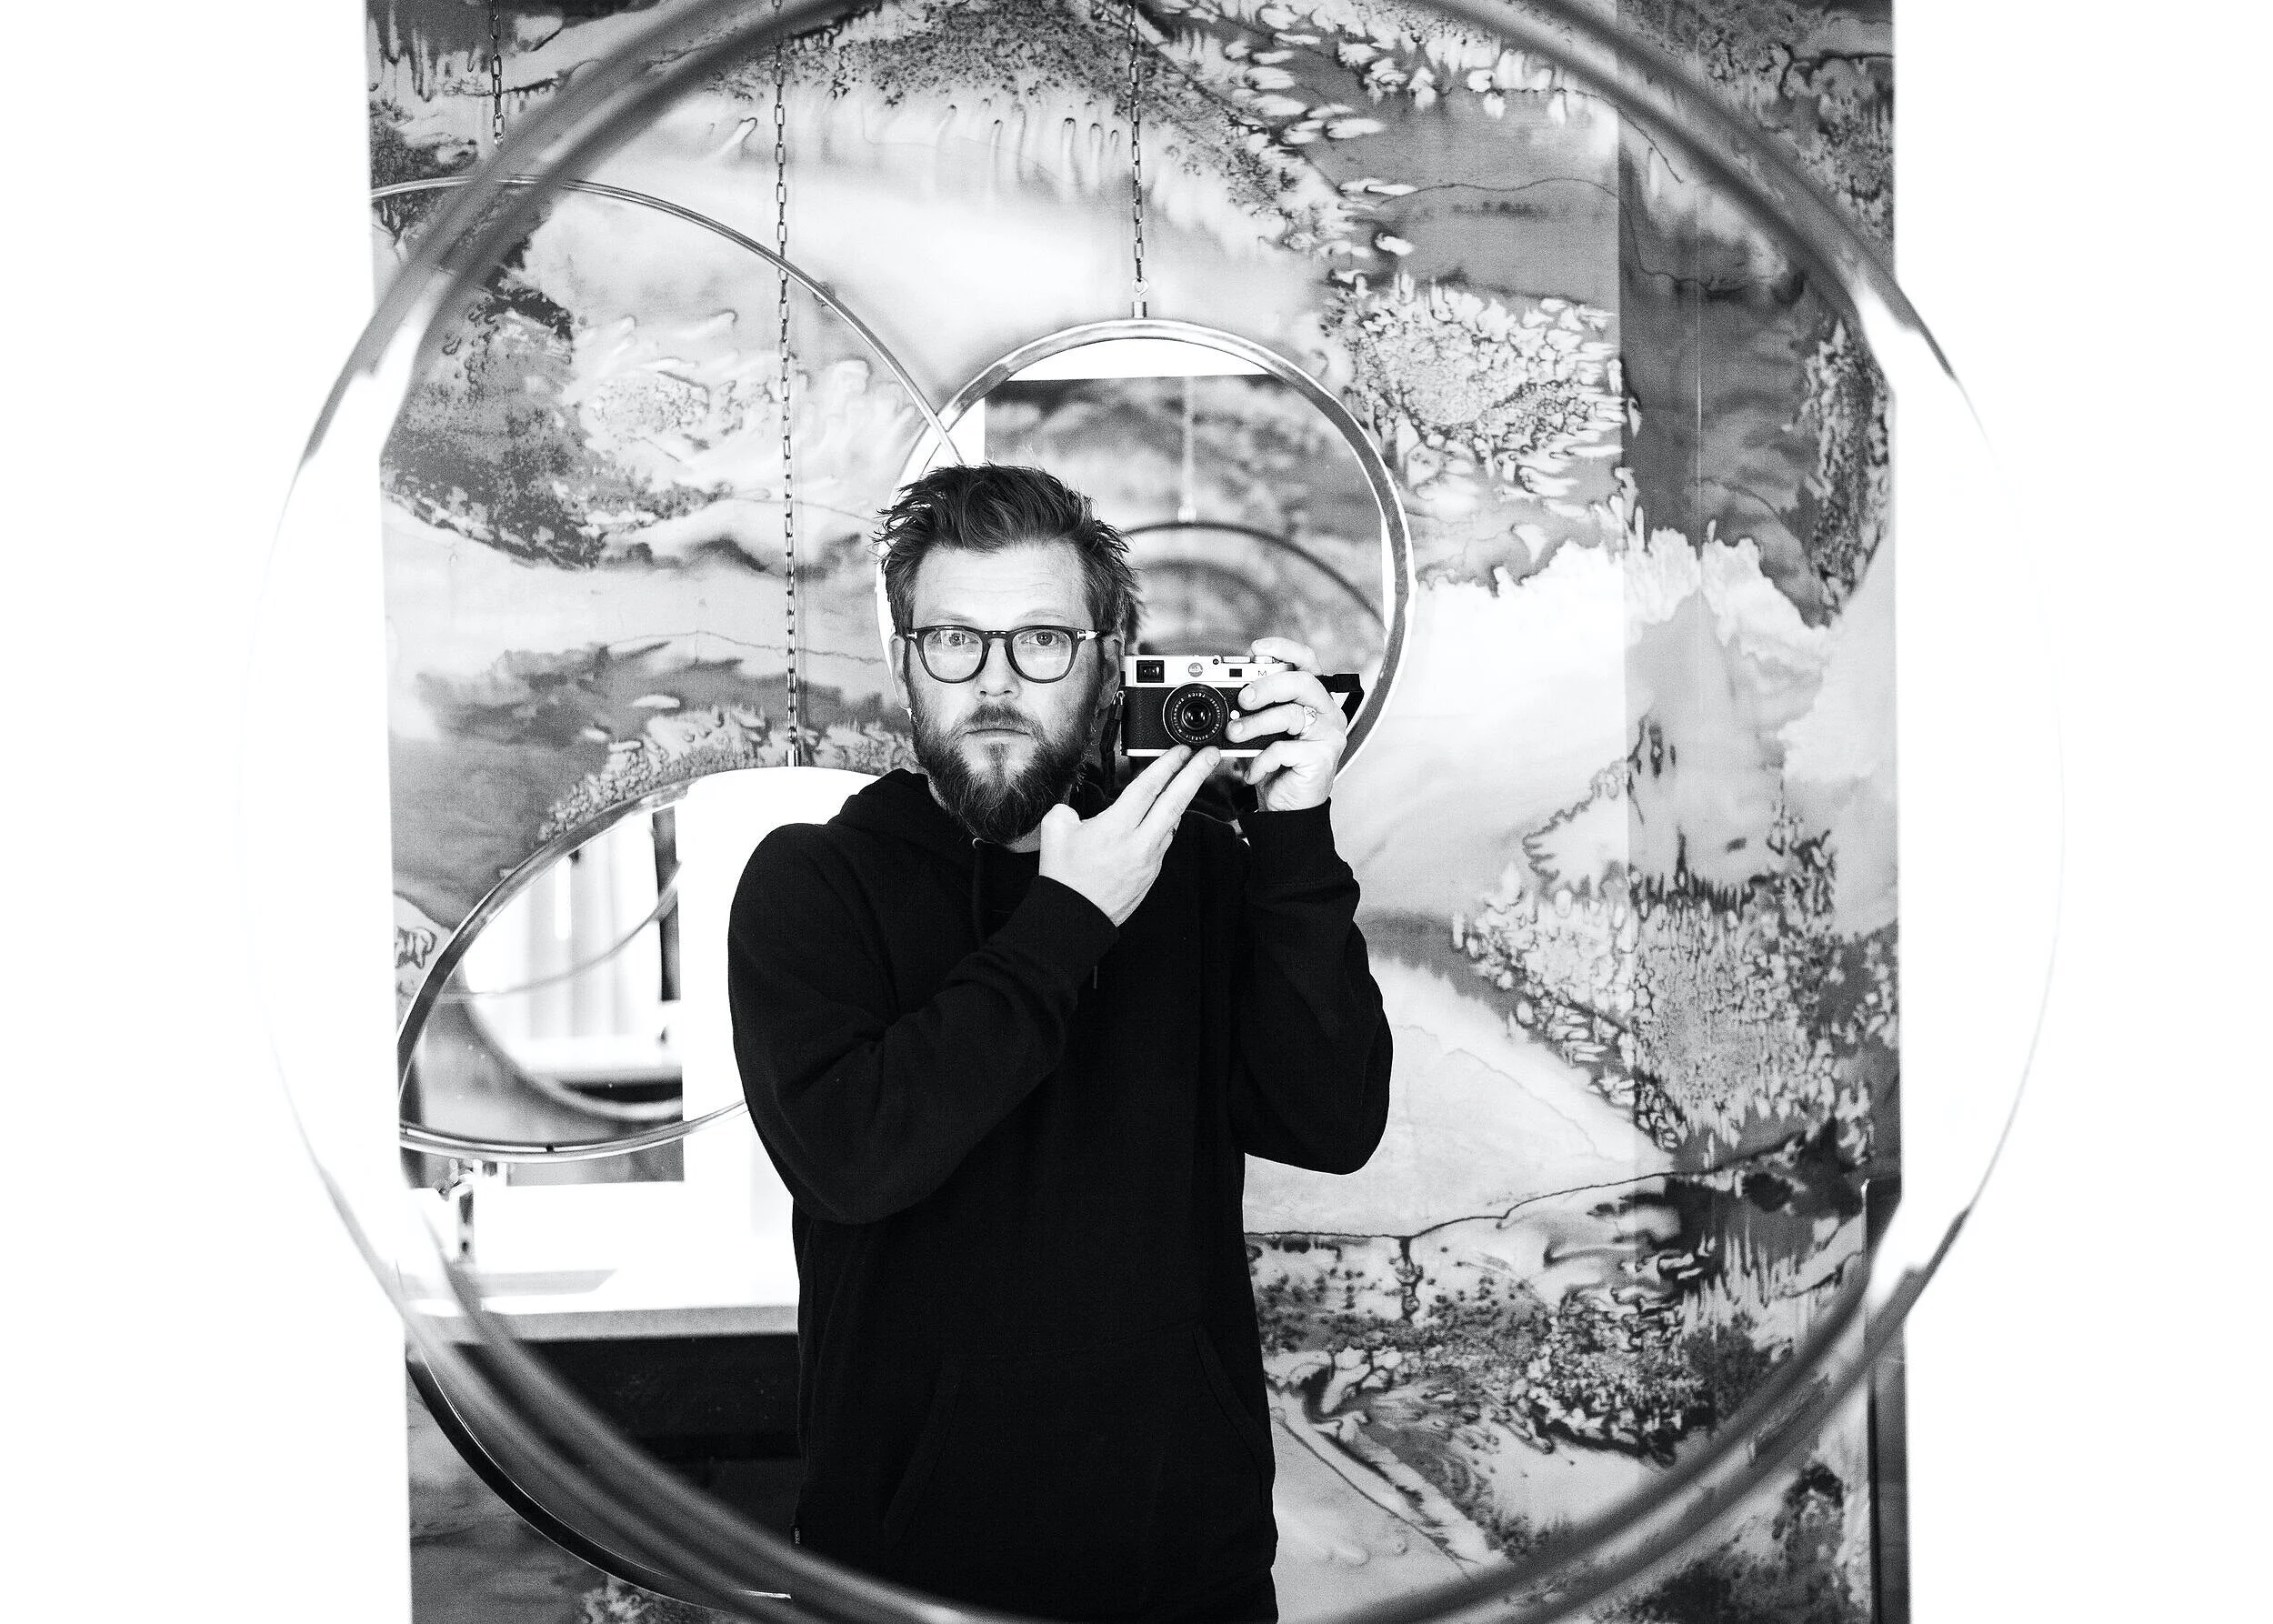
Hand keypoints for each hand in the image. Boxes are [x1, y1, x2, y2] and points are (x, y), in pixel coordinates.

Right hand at [1038, 744, 1220, 925]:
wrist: (1075, 918)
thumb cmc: (1065, 878)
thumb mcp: (1055, 830)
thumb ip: (1069, 808)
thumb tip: (1078, 807)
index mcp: (1116, 827)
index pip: (1148, 787)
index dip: (1166, 765)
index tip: (1181, 750)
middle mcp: (1139, 842)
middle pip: (1175, 801)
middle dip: (1195, 773)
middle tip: (1210, 755)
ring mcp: (1150, 859)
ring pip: (1173, 821)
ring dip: (1183, 798)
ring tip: (1192, 779)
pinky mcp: (1152, 872)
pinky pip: (1165, 841)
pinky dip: (1168, 823)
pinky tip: (1167, 814)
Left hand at [1227, 637, 1346, 811]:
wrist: (1289, 808)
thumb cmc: (1277, 764)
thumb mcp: (1264, 730)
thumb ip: (1257, 708)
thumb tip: (1230, 692)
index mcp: (1313, 697)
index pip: (1306, 661)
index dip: (1284, 648)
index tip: (1257, 648)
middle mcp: (1327, 711)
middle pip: (1302, 682)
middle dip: (1267, 686)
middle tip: (1242, 699)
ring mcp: (1329, 734)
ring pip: (1291, 715)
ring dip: (1256, 724)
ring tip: (1234, 734)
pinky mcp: (1322, 757)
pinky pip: (1285, 749)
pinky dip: (1261, 760)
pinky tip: (1251, 771)